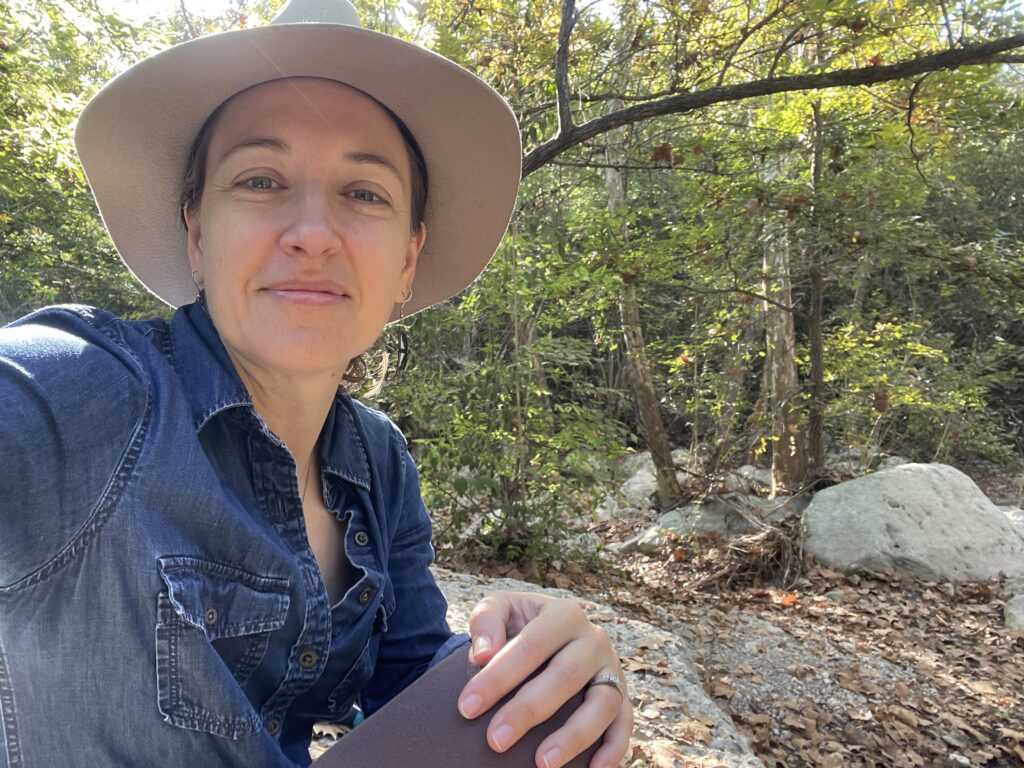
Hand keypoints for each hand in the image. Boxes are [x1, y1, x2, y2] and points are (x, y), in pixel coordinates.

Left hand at [456, 591, 632, 767]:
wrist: (548, 630)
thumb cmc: (519, 624)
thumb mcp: (500, 608)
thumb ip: (486, 621)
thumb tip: (483, 653)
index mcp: (563, 614)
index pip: (530, 646)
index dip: (498, 677)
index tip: (467, 707)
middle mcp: (593, 638)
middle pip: (565, 676)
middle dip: (528, 710)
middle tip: (495, 740)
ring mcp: (611, 668)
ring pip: (601, 703)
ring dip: (573, 736)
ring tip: (542, 763)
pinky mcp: (622, 695)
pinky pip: (624, 723)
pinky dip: (614, 749)